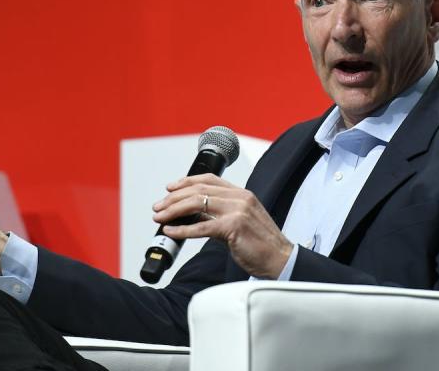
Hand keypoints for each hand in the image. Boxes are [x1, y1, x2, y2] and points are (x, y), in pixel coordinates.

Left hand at [153, 174, 292, 278]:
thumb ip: (218, 215)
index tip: (170, 188)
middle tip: (158, 206)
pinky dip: (183, 229)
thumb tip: (193, 215)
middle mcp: (240, 198)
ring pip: (197, 204)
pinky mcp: (233, 227)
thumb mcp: (240, 221)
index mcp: (242, 193)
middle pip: (199, 190)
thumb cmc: (262, 243)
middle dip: (174, 198)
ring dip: (174, 210)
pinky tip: (171, 231)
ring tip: (160, 217)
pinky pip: (201, 226)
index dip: (186, 181)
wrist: (280, 258)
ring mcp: (237, 211)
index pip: (209, 180)